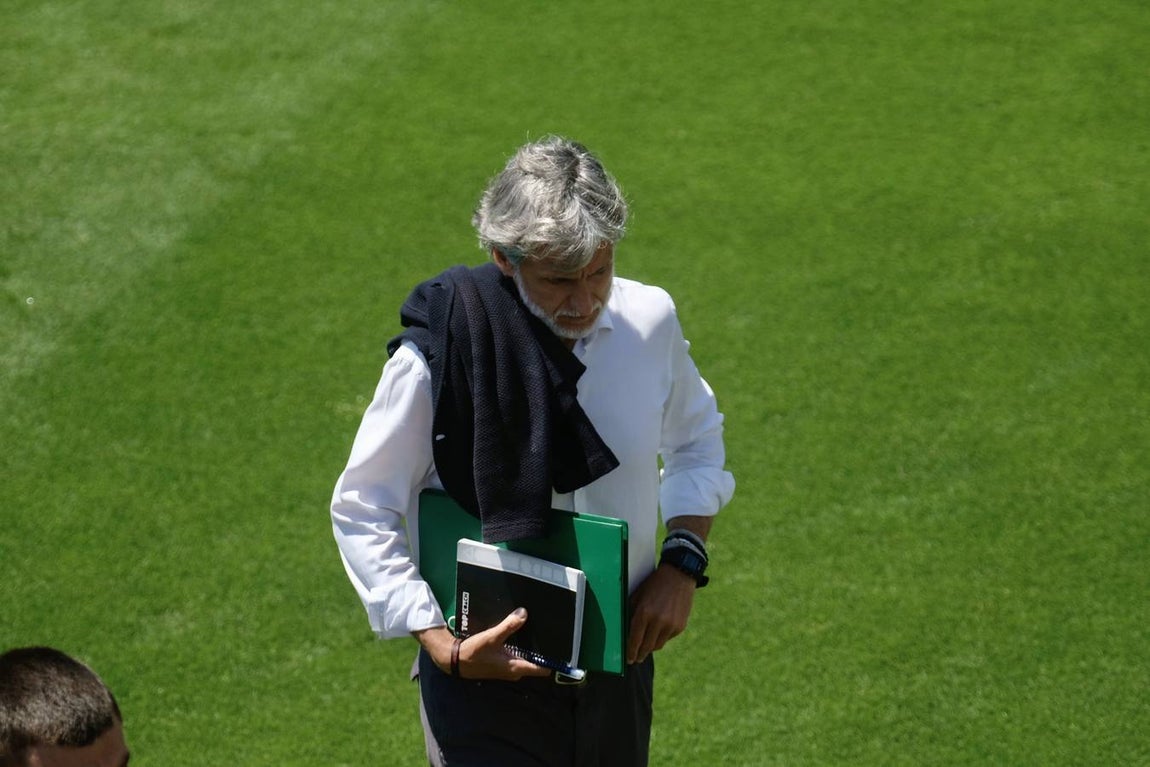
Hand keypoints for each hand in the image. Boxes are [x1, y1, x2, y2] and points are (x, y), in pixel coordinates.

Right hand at [415, 609, 552, 680]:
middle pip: (537, 662)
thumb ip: (509, 626)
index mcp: (516, 668)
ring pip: (527, 659)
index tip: (562, 648)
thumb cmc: (474, 652)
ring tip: (538, 631)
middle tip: (550, 633)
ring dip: (532, 648)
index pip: (543, 669)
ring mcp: (509, 669)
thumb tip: (524, 613)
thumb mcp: (492, 636)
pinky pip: (518, 656)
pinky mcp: (502, 664)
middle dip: (543, 650)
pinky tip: (521, 635)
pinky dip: (522, 648)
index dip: (553, 661)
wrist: (455, 660)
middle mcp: (515, 671)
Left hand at [626, 564, 696, 664]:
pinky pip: (668, 638)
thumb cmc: (654, 584)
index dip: (631, 651)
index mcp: (644, 613)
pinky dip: (662, 637)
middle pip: (647, 647)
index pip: (635, 639)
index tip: (629, 660)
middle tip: (636, 659)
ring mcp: (671, 625)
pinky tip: (659, 630)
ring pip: (658, 645)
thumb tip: (626, 631)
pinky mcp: (680, 626)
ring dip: (651, 647)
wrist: (679, 575)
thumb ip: (632, 613)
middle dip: (640, 654)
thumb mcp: (638, 596)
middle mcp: (658, 621)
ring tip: (646, 646)